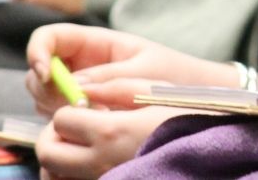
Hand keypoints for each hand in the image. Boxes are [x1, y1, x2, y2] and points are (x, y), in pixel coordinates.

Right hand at [25, 25, 234, 115]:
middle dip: (47, 86)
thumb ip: (107, 77)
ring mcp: (79, 87)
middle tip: (76, 104)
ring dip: (58, 107)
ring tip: (98, 114)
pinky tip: (98, 124)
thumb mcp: (142, 73)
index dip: (37, 51)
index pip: (48, 37)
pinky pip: (59, 115)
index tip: (46, 72)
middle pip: (39, 70)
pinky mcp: (84, 110)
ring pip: (45, 95)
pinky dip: (69, 122)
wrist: (194, 96)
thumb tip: (72, 85)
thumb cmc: (172, 76)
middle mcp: (81, 63)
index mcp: (94, 43)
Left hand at [35, 101, 186, 178]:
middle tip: (73, 128)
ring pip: (54, 175)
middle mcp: (99, 162)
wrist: (209, 154)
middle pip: (48, 153)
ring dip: (59, 160)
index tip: (84, 109)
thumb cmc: (186, 118)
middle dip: (53, 136)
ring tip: (79, 148)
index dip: (69, 110)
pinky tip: (88, 164)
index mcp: (111, 131)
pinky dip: (69, 175)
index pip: (61, 120)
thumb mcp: (156, 93)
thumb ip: (116, 87)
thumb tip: (82, 86)